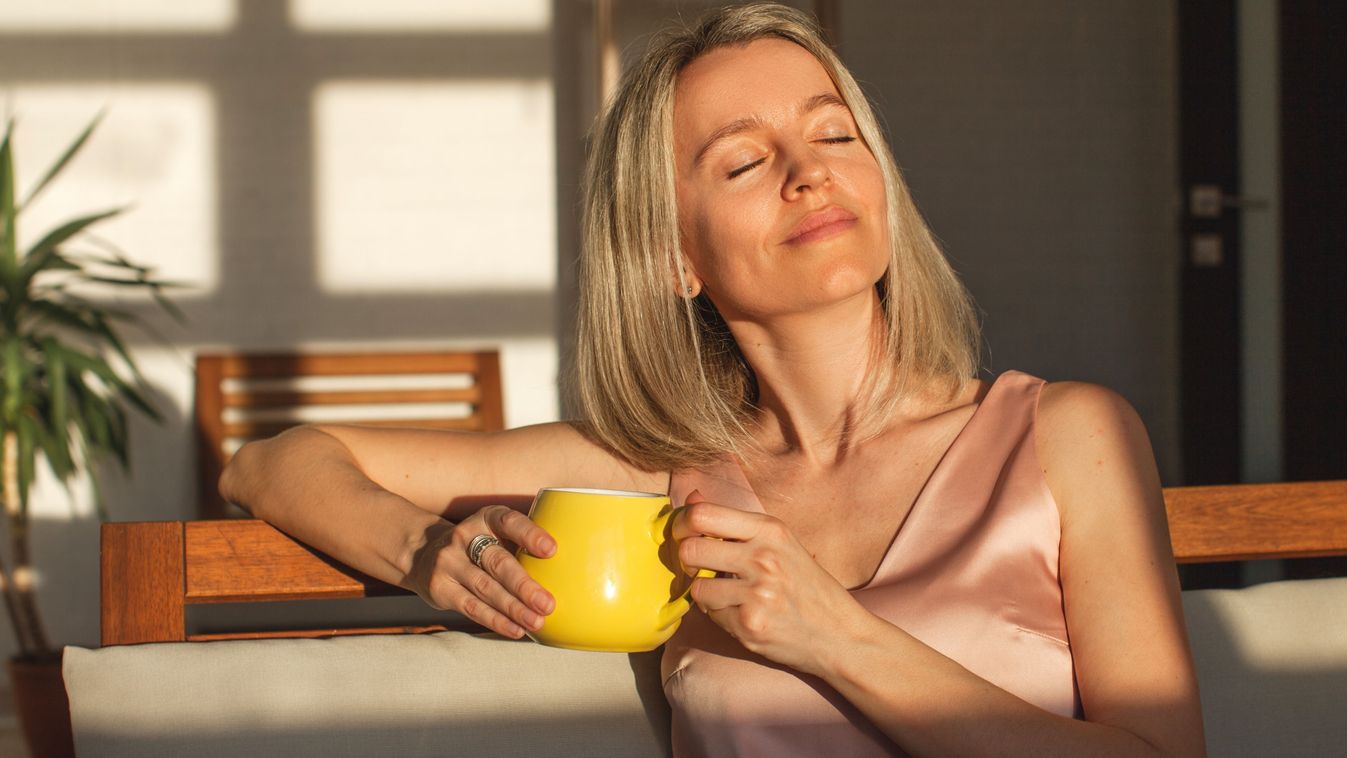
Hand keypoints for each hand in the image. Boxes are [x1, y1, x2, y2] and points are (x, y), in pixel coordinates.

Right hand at [407, 505, 555, 638]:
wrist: (424, 553)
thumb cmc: (479, 545)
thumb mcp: (496, 533)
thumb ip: (523, 544)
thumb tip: (571, 570)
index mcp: (486, 518)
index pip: (509, 521)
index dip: (530, 534)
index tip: (552, 550)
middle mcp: (464, 536)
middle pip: (497, 562)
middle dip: (524, 585)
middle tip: (548, 604)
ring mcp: (448, 562)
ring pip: (485, 588)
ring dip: (513, 608)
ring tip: (537, 621)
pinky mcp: (440, 587)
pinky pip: (472, 607)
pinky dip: (496, 620)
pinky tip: (516, 629)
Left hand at [673, 490, 866, 675]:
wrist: (840, 634)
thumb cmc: (807, 586)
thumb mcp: (779, 542)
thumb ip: (734, 522)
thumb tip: (690, 498)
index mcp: (770, 530)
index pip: (703, 515)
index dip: (683, 524)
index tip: (685, 534)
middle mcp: (763, 558)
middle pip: (690, 549)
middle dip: (688, 560)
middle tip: (700, 567)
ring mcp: (757, 593)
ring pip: (697, 586)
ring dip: (706, 592)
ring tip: (730, 594)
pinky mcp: (749, 624)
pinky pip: (711, 614)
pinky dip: (720, 614)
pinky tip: (743, 612)